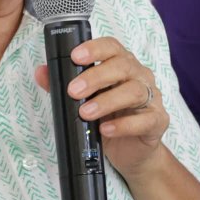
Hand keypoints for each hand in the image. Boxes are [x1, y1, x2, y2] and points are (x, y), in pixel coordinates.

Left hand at [34, 37, 169, 178]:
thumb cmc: (110, 119)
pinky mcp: (157, 121)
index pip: (112, 47)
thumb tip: (41, 72)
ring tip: (86, 113)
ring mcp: (152, 98)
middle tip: (74, 91)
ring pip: (134, 91)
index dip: (95, 48)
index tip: (75, 56)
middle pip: (123, 66)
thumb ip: (63, 86)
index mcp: (122, 66)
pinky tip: (106, 129)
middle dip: (96, 77)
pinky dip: (124, 125)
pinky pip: (145, 119)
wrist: (132, 152)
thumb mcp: (85, 102)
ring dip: (107, 101)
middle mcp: (139, 77)